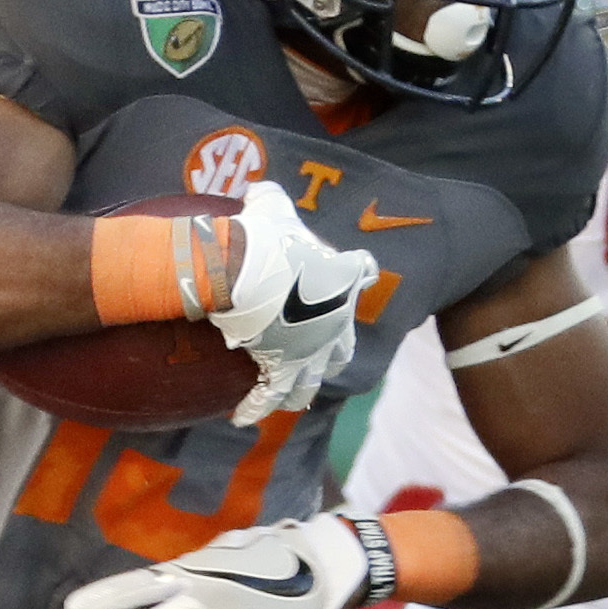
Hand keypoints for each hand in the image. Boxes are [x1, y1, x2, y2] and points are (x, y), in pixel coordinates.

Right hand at [212, 178, 369, 426]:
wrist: (247, 271)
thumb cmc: (263, 236)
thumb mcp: (270, 206)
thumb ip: (269, 197)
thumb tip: (256, 191)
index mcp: (341, 274)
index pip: (363, 270)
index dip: (358, 271)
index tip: (360, 273)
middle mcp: (337, 317)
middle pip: (343, 344)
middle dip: (333, 351)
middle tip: (320, 356)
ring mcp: (314, 347)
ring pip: (312, 379)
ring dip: (300, 388)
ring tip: (290, 397)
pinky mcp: (285, 368)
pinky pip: (271, 394)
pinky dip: (257, 407)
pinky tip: (244, 418)